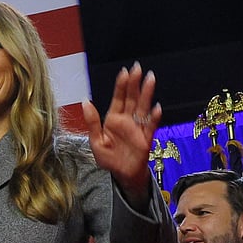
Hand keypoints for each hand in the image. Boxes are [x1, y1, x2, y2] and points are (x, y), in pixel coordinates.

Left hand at [82, 62, 160, 204]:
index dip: (121, 85)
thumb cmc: (108, 158)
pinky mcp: (146, 139)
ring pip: (143, 108)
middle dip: (135, 83)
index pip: (118, 98)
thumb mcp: (95, 141)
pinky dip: (154, 118)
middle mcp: (127, 120)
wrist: (121, 175)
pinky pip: (150, 126)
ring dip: (147, 94)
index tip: (124, 72)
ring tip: (150, 79)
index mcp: (113, 119)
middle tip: (138, 68)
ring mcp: (138, 128)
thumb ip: (92, 121)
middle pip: (132, 98)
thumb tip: (85, 101)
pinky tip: (156, 108)